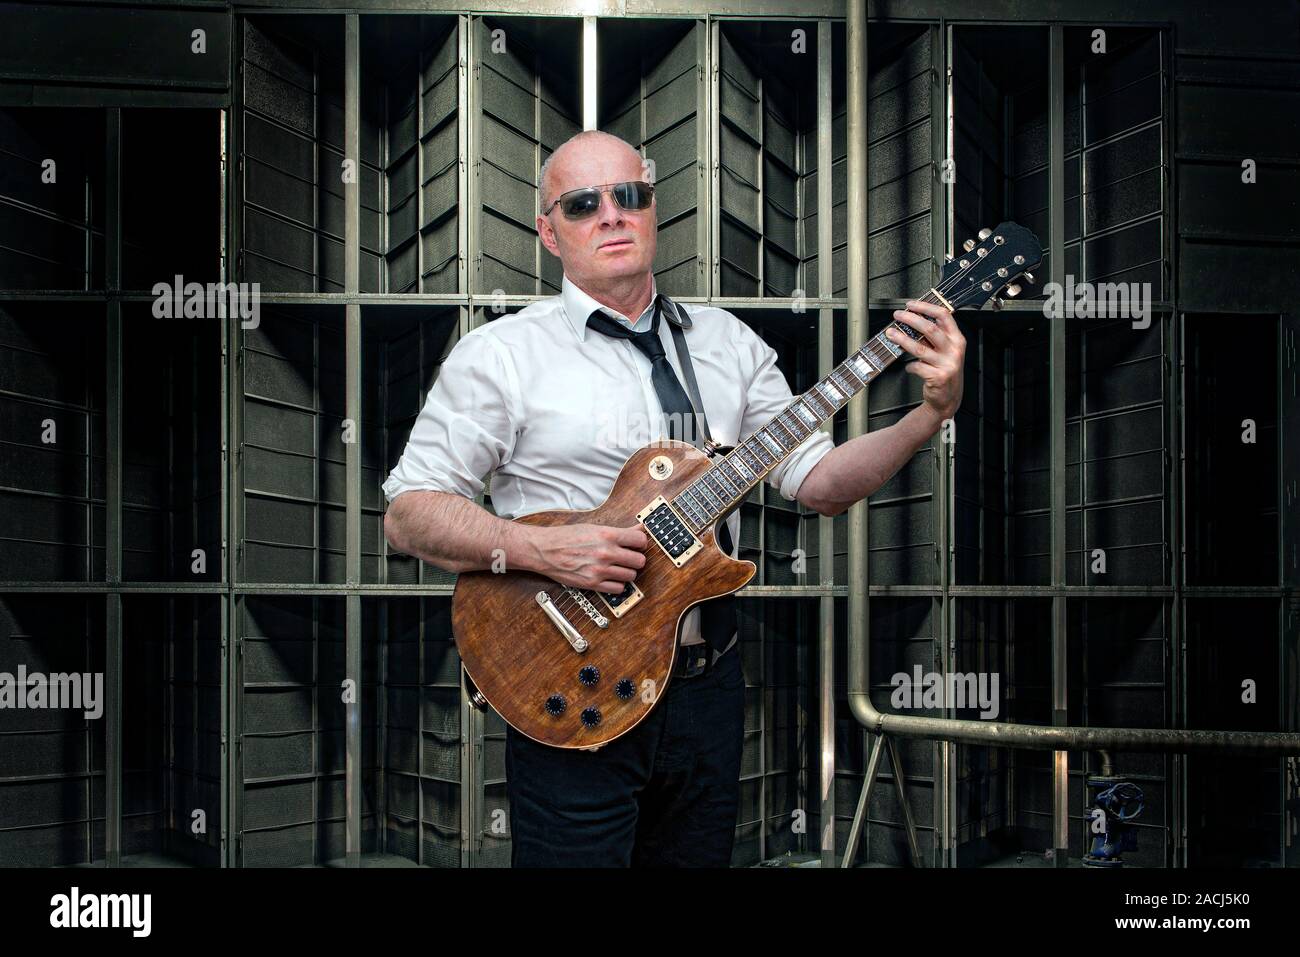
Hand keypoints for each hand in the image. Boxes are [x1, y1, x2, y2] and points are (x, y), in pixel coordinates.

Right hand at [526, 523, 646, 592]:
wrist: (544, 550)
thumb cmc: (566, 537)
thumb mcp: (593, 527)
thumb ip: (619, 531)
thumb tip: (639, 529)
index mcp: (607, 535)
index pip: (640, 540)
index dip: (640, 543)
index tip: (637, 544)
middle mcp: (606, 553)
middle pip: (639, 561)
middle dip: (635, 559)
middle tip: (628, 557)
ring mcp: (600, 570)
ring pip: (631, 576)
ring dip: (627, 572)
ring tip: (618, 567)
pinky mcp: (593, 584)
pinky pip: (618, 589)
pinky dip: (617, 584)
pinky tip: (610, 577)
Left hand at [885, 299, 965, 419]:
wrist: (948, 399)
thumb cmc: (944, 371)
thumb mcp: (945, 351)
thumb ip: (933, 338)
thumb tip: (912, 321)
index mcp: (957, 339)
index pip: (944, 316)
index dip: (926, 307)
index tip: (911, 305)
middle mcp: (954, 350)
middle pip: (930, 328)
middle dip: (911, 319)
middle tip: (897, 315)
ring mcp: (947, 364)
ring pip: (920, 347)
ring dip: (902, 339)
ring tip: (891, 334)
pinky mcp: (938, 377)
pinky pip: (917, 366)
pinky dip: (909, 366)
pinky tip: (909, 367)